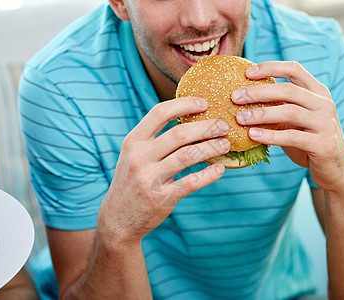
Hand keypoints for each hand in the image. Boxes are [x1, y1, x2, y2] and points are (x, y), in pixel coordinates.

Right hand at [98, 97, 229, 243]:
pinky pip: (191, 182)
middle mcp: (140, 157)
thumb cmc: (133, 181)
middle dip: (206, 127)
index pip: (160, 113)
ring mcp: (150, 178)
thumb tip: (190, 119)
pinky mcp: (161, 198)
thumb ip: (154, 138)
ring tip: (225, 144)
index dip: (184, 104)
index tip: (204, 103)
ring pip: (188, 156)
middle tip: (223, 126)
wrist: (118, 218)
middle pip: (179, 134)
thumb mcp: (134, 155)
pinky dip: (209, 174)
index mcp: (133, 141)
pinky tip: (220, 169)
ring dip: (211, 148)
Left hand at [232, 61, 343, 192]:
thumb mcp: (295, 121)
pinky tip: (253, 135)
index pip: (294, 70)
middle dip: (258, 92)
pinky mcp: (324, 144)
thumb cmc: (308, 142)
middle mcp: (325, 104)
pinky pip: (292, 137)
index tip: (247, 73)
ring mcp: (326, 124)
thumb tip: (244, 98)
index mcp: (318, 92)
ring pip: (290, 112)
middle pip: (288, 90)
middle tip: (235, 97)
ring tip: (240, 118)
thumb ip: (279, 108)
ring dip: (261, 114)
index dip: (270, 67)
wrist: (336, 170)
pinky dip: (270, 135)